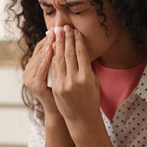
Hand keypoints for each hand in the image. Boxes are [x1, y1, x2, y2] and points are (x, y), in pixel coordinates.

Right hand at [22, 31, 58, 114]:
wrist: (60, 111)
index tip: (58, 28)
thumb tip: (61, 39)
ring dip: (48, 45)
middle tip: (57, 28)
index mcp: (32, 68)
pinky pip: (41, 68)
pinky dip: (47, 58)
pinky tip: (53, 49)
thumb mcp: (58, 72)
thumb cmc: (62, 91)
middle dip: (50, 39)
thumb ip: (55, 59)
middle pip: (39, 52)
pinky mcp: (34, 85)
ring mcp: (29, 79)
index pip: (41, 49)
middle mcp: (28, 72)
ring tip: (56, 35)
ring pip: (40, 58)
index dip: (50, 38)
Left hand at [51, 25, 113, 146]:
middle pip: (69, 54)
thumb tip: (80, 50)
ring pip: (59, 59)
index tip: (76, 31)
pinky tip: (52, 47)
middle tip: (65, 27)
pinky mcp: (56, 87)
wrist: (82, 119)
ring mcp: (64, 84)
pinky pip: (54, 68)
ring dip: (58, 44)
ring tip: (57, 33)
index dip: (78, 41)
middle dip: (66, 39)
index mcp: (87, 77)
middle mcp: (75, 79)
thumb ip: (87, 67)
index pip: (81, 54)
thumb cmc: (91, 99)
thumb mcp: (94, 82)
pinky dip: (53, 56)